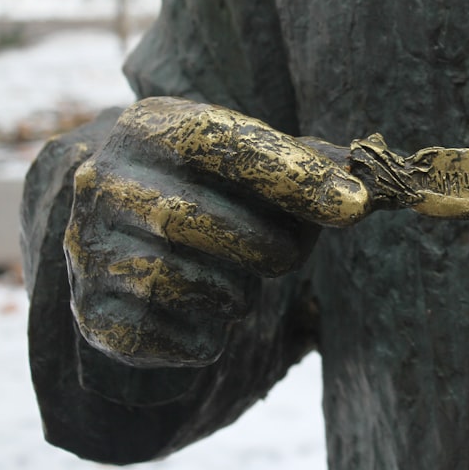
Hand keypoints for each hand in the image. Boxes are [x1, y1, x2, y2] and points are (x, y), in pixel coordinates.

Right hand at [65, 97, 369, 367]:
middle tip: (284, 252)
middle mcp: (108, 182)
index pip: (229, 147)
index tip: (356, 206)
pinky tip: (197, 307)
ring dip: (243, 292)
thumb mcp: (252, 159)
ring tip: (228, 272)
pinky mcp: (96, 316)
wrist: (122, 237)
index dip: (298, 177)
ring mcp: (92, 250)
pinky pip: (192, 341)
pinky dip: (216, 333)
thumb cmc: (212, 189)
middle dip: (274, 248)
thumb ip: (314, 167)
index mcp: (154, 128)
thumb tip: (375, 189)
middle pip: (218, 226)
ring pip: (209, 290)